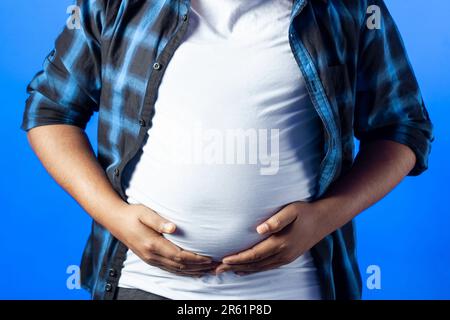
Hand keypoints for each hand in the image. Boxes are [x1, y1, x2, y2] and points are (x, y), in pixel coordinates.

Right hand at [110, 203, 218, 276]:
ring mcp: (150, 259)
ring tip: (208, 271)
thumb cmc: (133, 213)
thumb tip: (173, 227)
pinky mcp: (150, 259)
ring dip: (193, 271)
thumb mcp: (145, 213)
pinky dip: (183, 272)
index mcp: (152, 244)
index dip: (196, 259)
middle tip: (215, 266)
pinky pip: (169, 269)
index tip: (209, 258)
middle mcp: (152, 255)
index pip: (179, 256)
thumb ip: (159, 221)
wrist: (115, 220)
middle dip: (199, 267)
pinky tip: (191, 271)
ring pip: (175, 270)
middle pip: (180, 266)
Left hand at [214, 201, 328, 274]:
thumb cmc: (305, 212)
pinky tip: (245, 270)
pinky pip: (267, 267)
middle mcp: (283, 254)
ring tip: (227, 270)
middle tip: (217, 269)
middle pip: (254, 264)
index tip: (224, 259)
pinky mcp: (288, 258)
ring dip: (242, 270)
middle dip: (235, 267)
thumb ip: (276, 220)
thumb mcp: (292, 210)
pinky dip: (254, 269)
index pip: (254, 254)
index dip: (238, 258)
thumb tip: (259, 229)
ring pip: (260, 268)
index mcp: (281, 243)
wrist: (324, 220)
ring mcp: (286, 258)